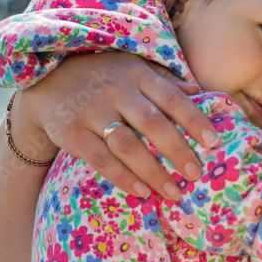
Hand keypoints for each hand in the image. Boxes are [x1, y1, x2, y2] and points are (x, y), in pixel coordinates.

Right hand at [19, 52, 218, 200]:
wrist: (47, 81)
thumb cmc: (101, 77)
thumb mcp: (132, 69)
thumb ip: (163, 81)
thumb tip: (198, 91)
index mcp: (136, 74)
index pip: (171, 98)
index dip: (194, 120)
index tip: (214, 142)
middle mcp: (115, 90)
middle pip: (152, 123)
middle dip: (178, 150)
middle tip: (196, 175)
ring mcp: (91, 111)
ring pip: (127, 145)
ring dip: (153, 171)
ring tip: (174, 192)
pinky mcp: (71, 132)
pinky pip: (100, 159)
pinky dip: (123, 177)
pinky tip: (142, 192)